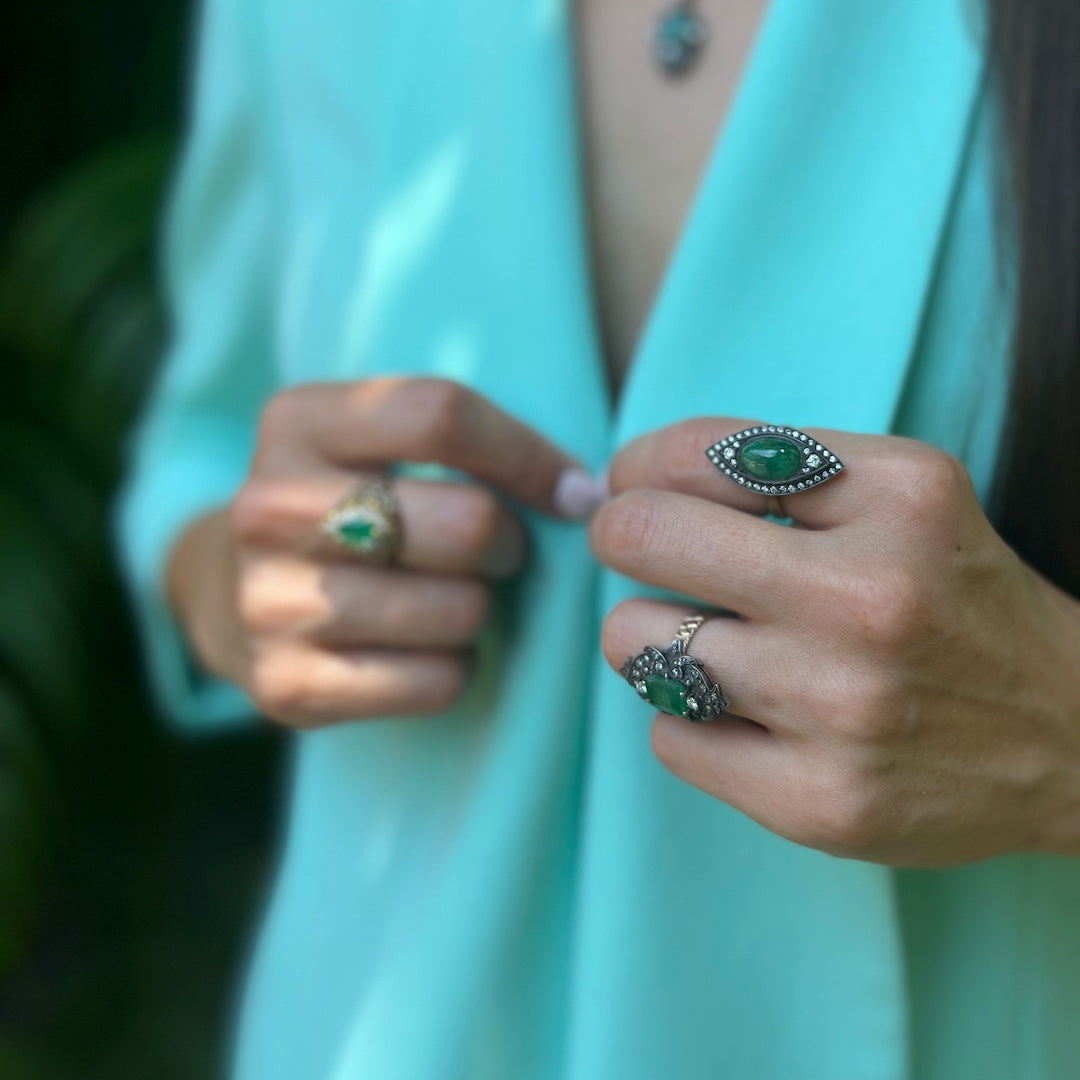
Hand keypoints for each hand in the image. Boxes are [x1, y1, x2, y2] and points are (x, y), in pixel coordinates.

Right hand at [170, 377, 591, 726]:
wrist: (231, 593)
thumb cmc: (345, 507)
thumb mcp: (370, 441)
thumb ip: (461, 439)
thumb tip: (584, 494)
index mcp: (295, 422)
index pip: (441, 415)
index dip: (529, 454)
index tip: (569, 489)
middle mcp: (268, 507)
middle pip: (468, 523)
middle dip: (509, 543)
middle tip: (495, 554)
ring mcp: (269, 601)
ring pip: (462, 610)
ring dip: (480, 610)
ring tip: (446, 600)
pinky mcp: (284, 685)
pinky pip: (437, 681)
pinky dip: (454, 669)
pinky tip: (423, 651)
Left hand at [591, 417, 1079, 865]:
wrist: (1071, 738)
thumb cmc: (956, 600)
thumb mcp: (905, 496)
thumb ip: (781, 467)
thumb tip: (631, 482)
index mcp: (900, 497)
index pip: (697, 452)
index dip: (640, 467)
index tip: (636, 485)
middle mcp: (870, 597)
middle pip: (642, 537)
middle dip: (620, 535)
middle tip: (640, 551)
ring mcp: (842, 707)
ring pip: (633, 642)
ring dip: (651, 637)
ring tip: (706, 642)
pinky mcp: (817, 802)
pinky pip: (667, 736)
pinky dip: (689, 718)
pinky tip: (746, 714)